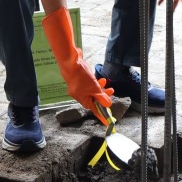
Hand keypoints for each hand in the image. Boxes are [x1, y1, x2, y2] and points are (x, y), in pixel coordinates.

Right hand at [42, 8, 114, 124]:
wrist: (71, 61)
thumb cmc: (81, 76)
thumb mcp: (94, 87)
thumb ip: (101, 96)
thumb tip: (107, 105)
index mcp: (81, 99)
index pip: (93, 109)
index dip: (101, 113)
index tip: (107, 120)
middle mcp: (78, 94)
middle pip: (93, 99)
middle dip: (103, 95)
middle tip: (111, 91)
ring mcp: (78, 86)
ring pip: (92, 90)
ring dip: (100, 87)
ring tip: (106, 82)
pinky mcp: (79, 79)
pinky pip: (89, 84)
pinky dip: (95, 82)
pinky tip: (100, 78)